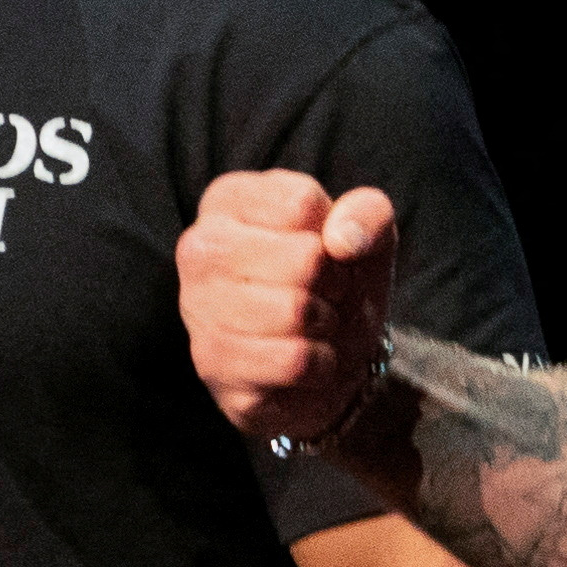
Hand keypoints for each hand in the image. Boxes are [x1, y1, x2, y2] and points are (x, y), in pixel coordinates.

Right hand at [175, 173, 396, 442]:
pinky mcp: (212, 366)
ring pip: (297, 312)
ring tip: (312, 325)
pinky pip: (293, 361)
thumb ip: (369, 214)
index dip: (334, 237)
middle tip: (323, 294)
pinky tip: (304, 360)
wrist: (330, 361)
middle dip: (334, 284)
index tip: (325, 253)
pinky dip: (319, 364)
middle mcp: (199, 248)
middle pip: (304, 258)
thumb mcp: (366, 236)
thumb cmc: (336, 284)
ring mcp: (198, 309)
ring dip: (326, 325)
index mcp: (228, 200)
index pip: (302, 205)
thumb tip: (342, 239)